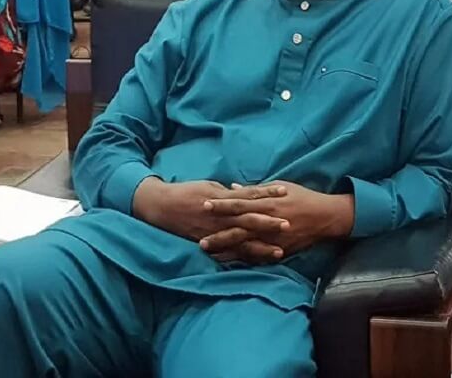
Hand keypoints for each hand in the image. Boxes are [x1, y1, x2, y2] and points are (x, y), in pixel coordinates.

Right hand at [132, 177, 289, 244]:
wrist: (163, 207)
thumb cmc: (187, 192)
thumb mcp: (210, 186)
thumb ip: (229, 192)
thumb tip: (246, 192)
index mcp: (223, 198)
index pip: (250, 195)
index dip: (268, 194)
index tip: (286, 192)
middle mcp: (221, 216)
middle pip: (250, 219)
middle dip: (270, 223)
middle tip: (289, 224)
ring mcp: (215, 232)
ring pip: (243, 241)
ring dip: (262, 247)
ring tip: (280, 252)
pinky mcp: (210, 245)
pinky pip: (229, 255)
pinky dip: (244, 259)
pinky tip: (257, 265)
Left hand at [200, 181, 354, 263]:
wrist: (325, 217)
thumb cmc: (302, 197)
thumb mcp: (280, 186)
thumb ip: (255, 189)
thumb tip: (231, 187)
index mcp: (267, 203)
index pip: (239, 204)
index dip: (221, 205)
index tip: (204, 204)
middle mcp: (268, 222)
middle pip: (239, 228)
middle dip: (219, 234)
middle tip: (200, 239)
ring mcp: (273, 239)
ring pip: (245, 246)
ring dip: (226, 250)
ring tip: (209, 254)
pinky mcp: (279, 250)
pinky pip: (258, 257)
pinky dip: (243, 260)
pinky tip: (229, 262)